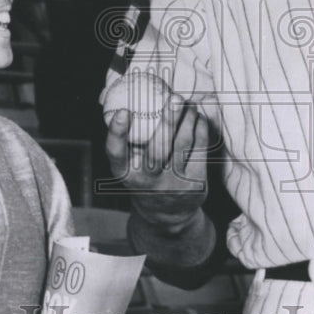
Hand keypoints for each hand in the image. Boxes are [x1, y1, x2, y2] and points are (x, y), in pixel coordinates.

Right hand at [105, 95, 208, 231]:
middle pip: (158, 149)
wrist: (168, 216)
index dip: (117, 134)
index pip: (117, 155)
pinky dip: (200, 129)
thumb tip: (113, 96)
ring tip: (187, 103)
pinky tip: (198, 117)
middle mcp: (147, 182)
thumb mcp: (129, 165)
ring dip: (188, 119)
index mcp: (125, 175)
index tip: (122, 112)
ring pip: (182, 145)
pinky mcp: (194, 184)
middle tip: (174, 97)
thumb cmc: (144, 177)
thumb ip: (126, 138)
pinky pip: (199, 150)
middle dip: (168, 121)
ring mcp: (173, 185)